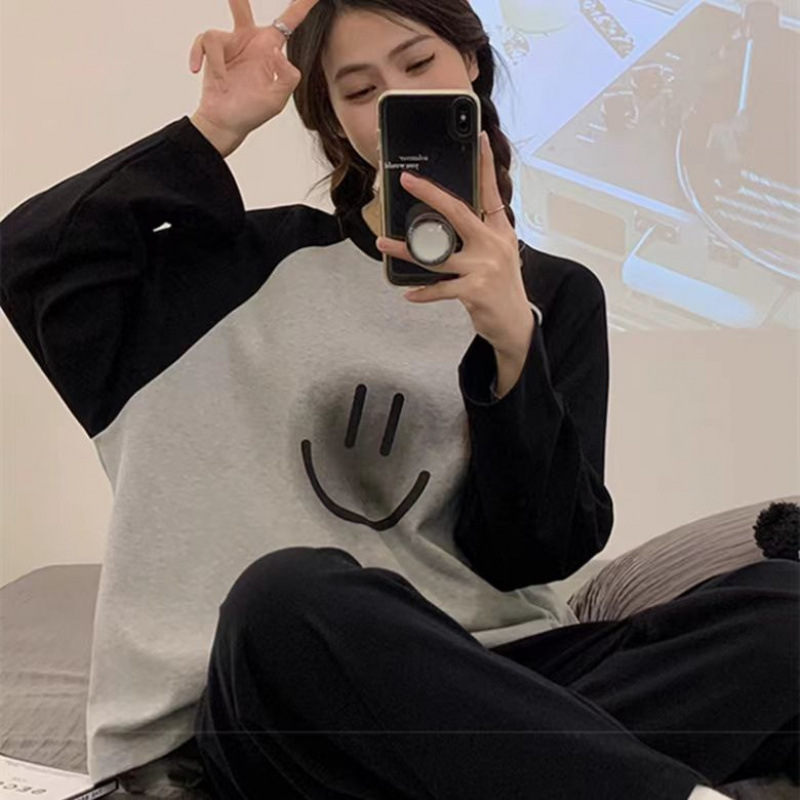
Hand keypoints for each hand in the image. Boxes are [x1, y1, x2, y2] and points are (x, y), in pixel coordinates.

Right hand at [188, 0, 318, 140]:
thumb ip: (288, 76)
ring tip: (223, 84)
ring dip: (217, 63)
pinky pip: (205, 42)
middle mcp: (249, 41)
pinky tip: (199, 71)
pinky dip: (204, 59)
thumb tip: (278, 52)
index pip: (289, 21)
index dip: (301, 6)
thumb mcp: (277, 98)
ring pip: (215, 34)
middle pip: (242, 8)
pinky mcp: (212, 50)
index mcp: (270, 48)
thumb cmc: (251, 112)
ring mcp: (229, 44)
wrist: (225, 123)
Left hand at [375, 132, 533, 356]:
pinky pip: (440, 287)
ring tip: (383, 243)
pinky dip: (423, 293)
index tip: (478, 137)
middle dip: (430, 194)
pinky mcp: (475, 290)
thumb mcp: (498, 255)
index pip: (491, 191)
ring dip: (406, 250)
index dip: (485, 164)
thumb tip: (445, 221)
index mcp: (499, 231)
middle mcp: (493, 244)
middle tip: (408, 180)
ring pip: (436, 254)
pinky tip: (409, 294)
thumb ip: (477, 236)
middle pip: (458, 212)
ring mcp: (484, 267)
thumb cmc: (501, 288)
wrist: (515, 324)